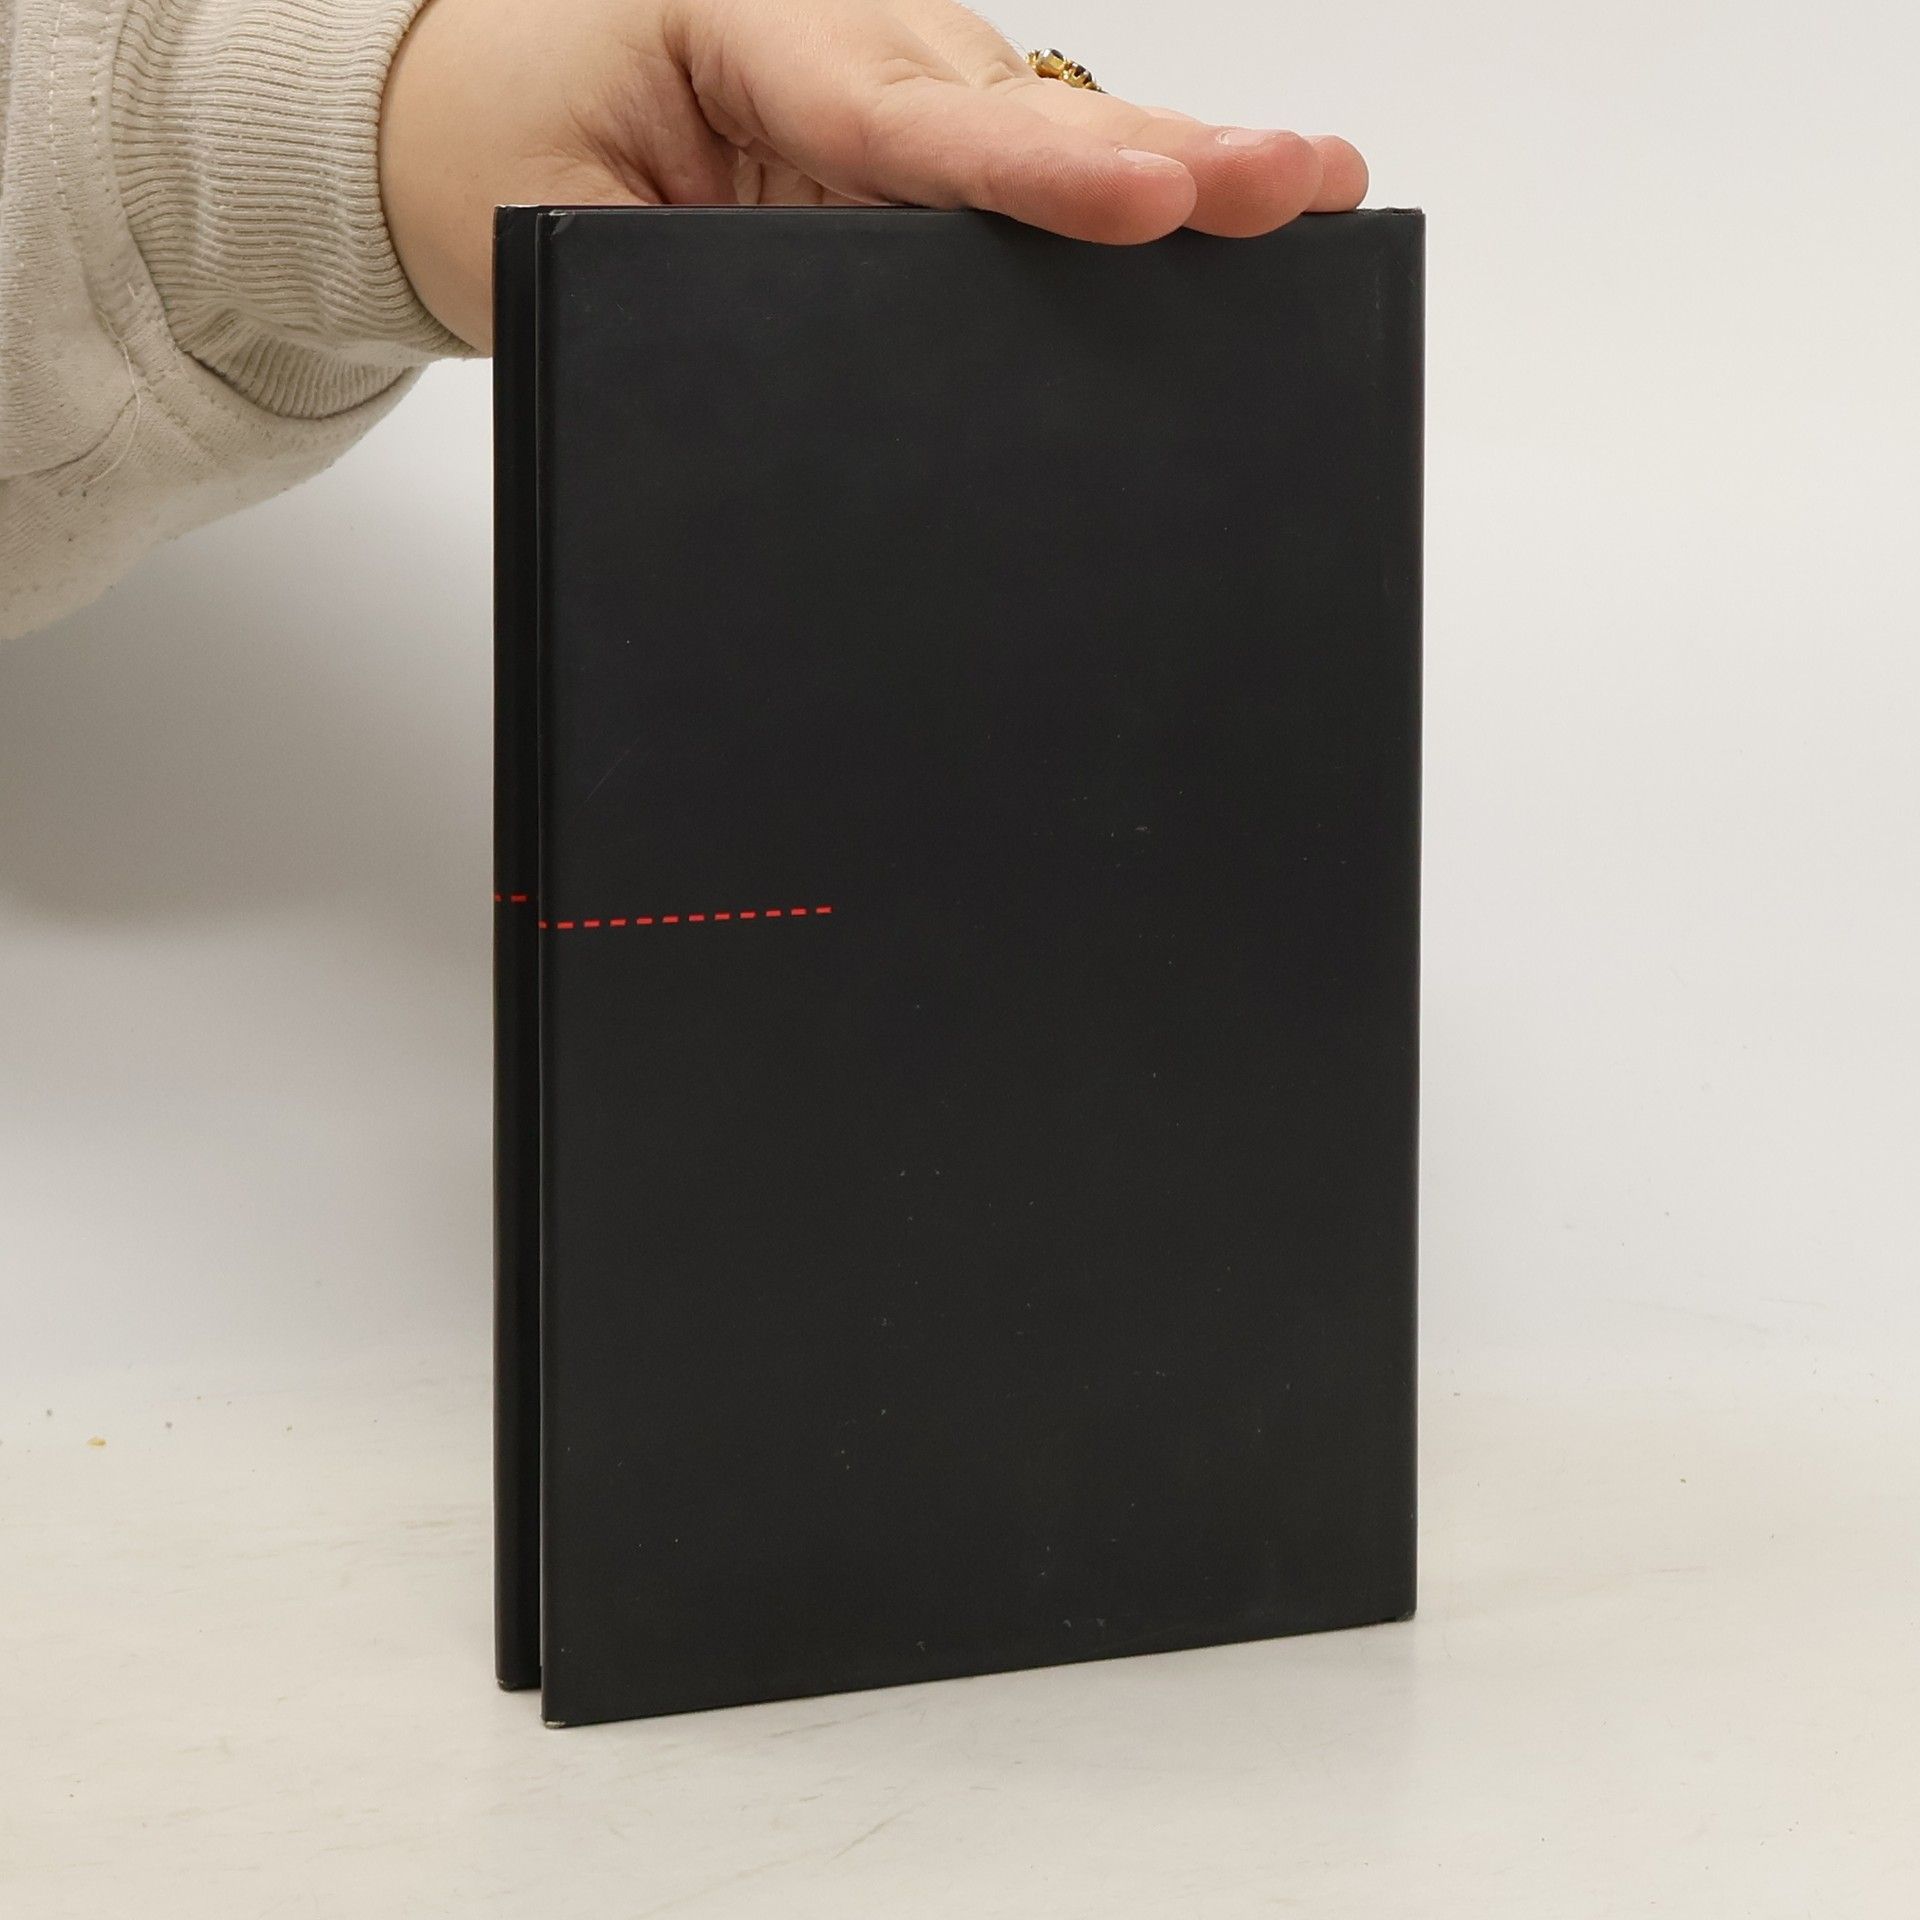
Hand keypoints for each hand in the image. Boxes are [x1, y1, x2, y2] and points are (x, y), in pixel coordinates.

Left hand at [379, 0, 1368, 347]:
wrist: (462, 104)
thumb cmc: (506, 145)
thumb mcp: (564, 225)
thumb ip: (691, 282)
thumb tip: (831, 390)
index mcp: (755, 34)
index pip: (913, 124)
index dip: (1039, 172)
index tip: (1146, 197)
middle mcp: (854, 45)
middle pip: (1029, 114)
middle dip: (1169, 157)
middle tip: (1298, 185)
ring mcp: (898, 85)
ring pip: (1053, 130)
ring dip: (1178, 169)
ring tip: (1310, 196)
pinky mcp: (914, 134)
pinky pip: (1025, 164)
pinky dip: (1125, 194)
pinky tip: (1225, 218)